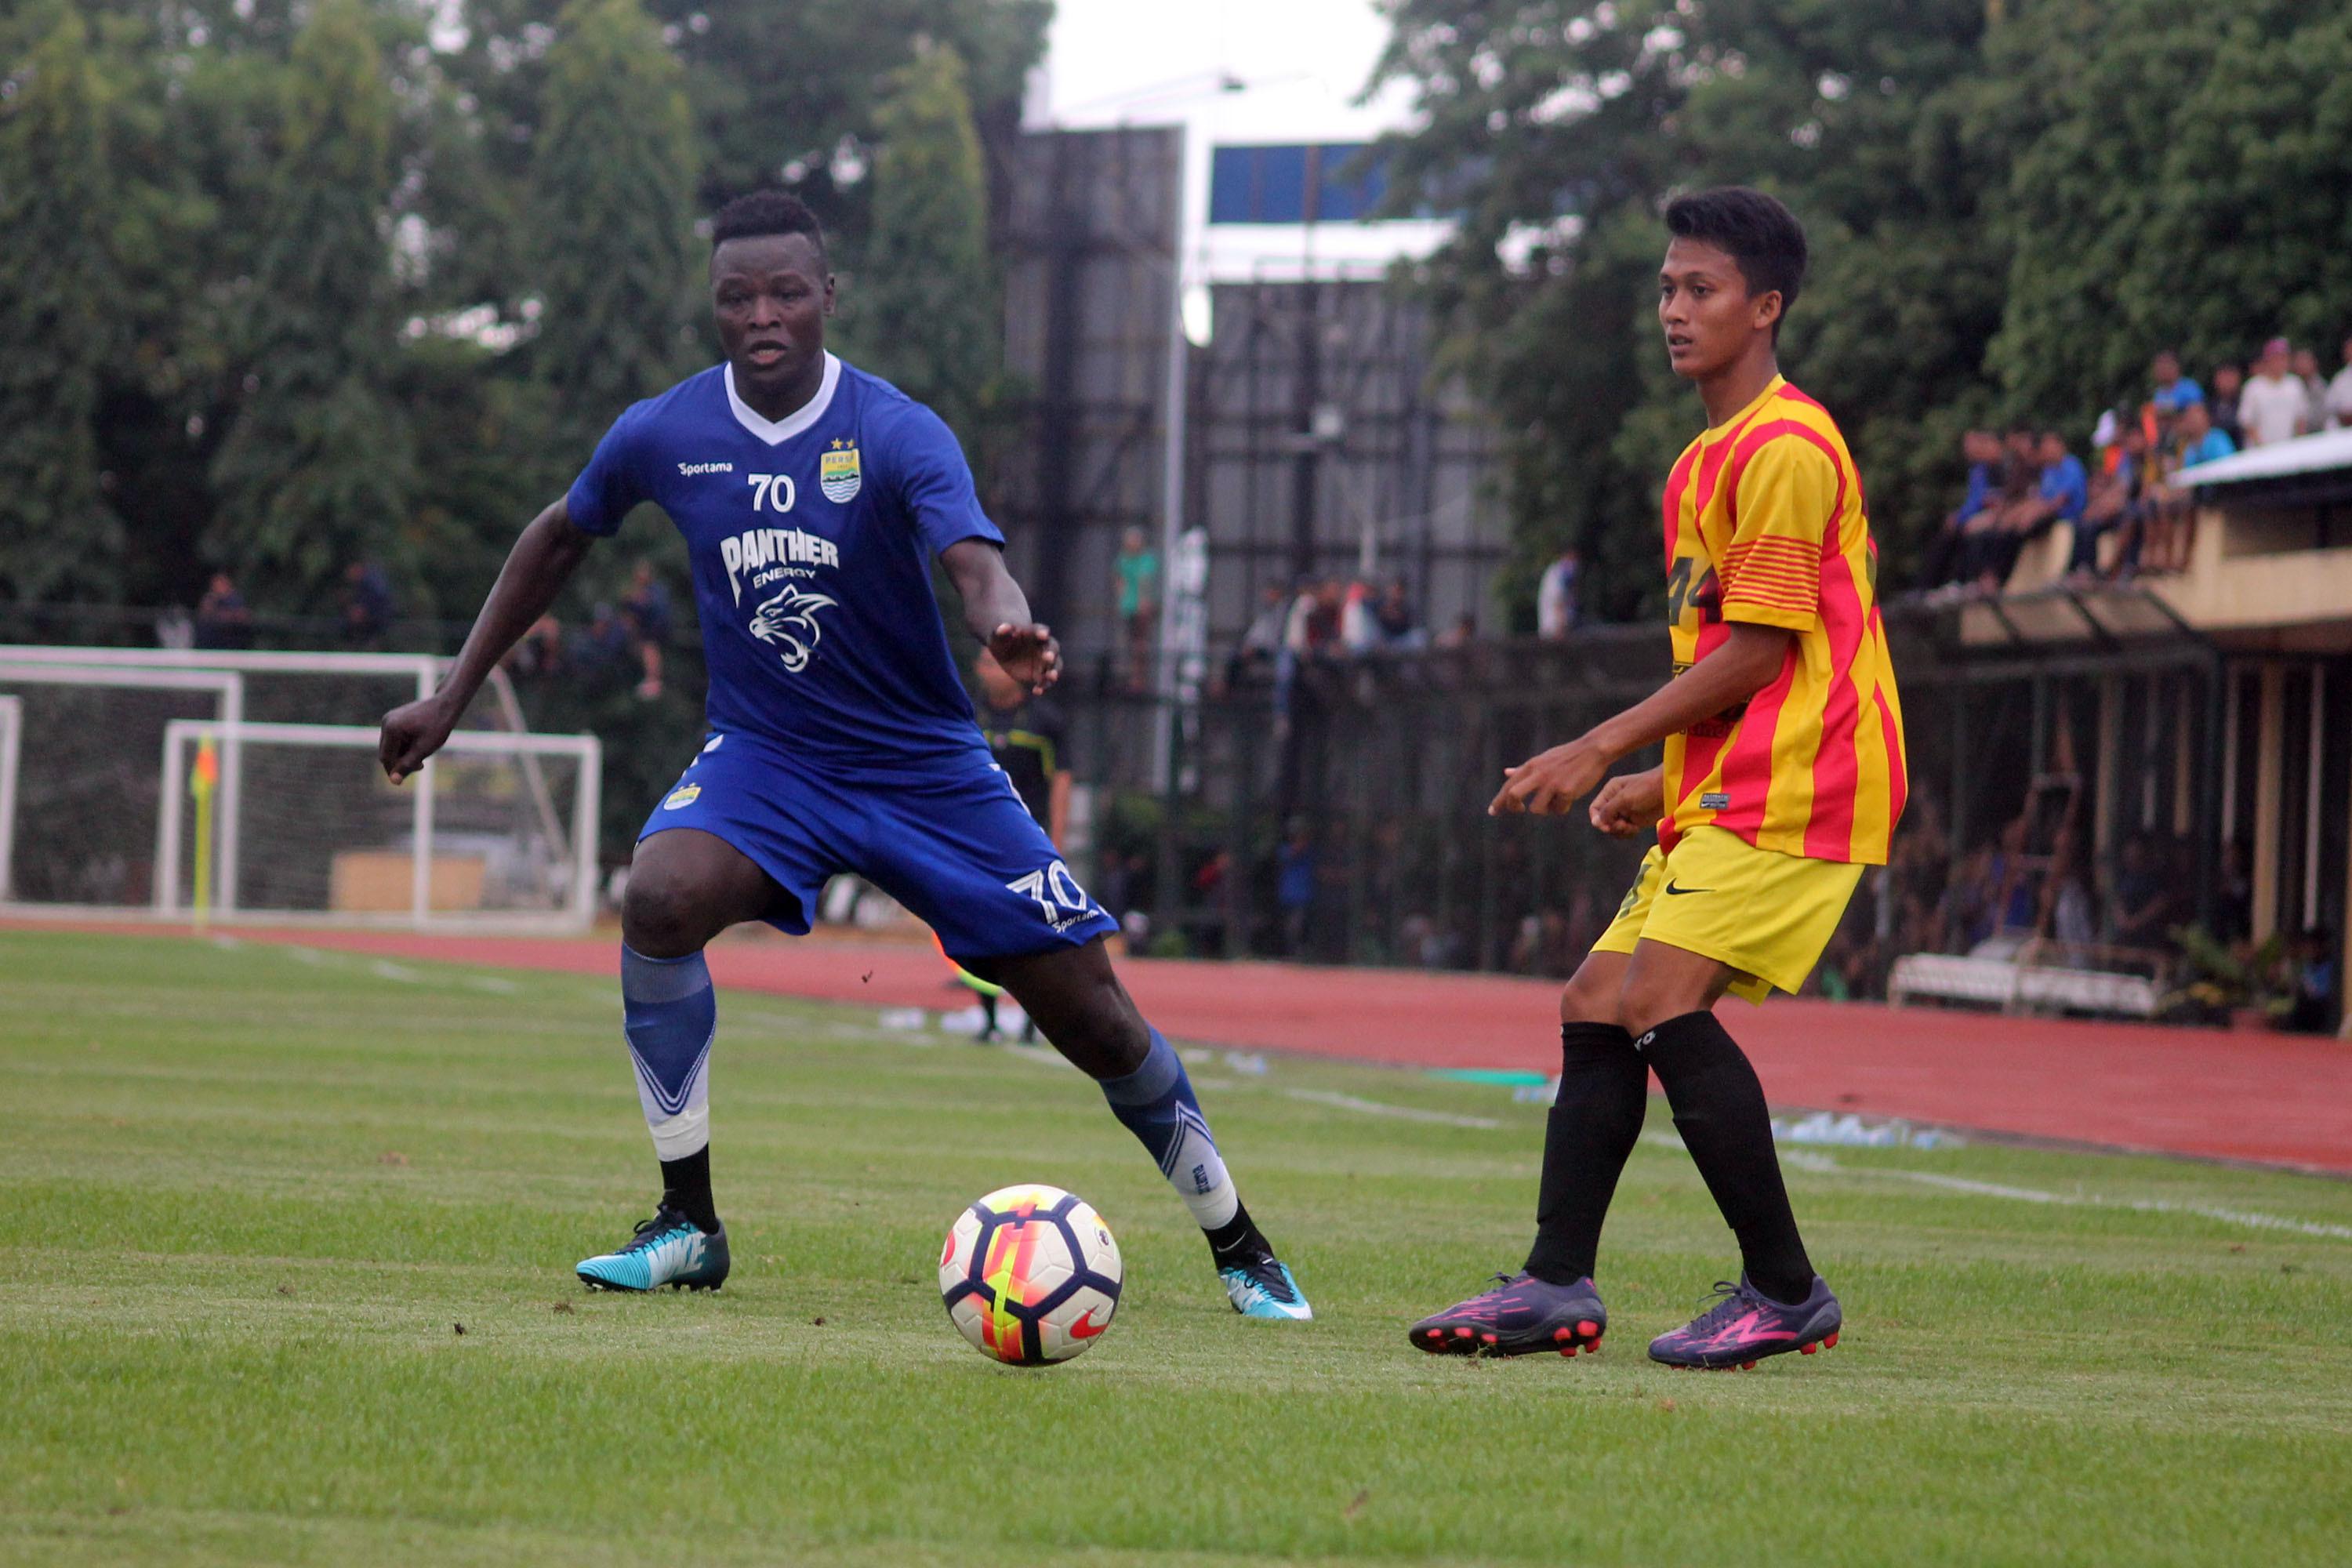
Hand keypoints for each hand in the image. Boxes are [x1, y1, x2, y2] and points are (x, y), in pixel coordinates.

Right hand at [378, 694, 459, 782]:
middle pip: (387, 752)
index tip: (411, 775)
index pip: (386, 758)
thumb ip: (407, 765)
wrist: (447, 704)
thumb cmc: (438, 725)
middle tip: (421, 766)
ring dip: (404, 754)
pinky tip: (419, 745)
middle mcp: (386, 722)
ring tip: (423, 754)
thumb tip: (393, 781)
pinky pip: (395, 738)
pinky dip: (405, 745)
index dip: (395, 770)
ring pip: (391, 746)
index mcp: (391, 728)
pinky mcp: (394, 718)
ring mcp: (389, 719)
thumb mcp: (424, 749)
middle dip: (401, 762)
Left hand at [988, 622, 1060, 693]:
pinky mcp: (1040, 674)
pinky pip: (1045, 681)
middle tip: (1048, 657)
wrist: (1005, 651)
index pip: (1041, 630)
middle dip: (1051, 653)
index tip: (1043, 634)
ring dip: (1054, 671)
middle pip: (1052, 648)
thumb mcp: (998, 635)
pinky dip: (1043, 686)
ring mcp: (1044, 661)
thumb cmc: (1002, 639)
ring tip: (1051, 676)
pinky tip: (1037, 691)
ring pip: (1055, 665)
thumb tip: (1003, 627)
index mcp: (1034, 632)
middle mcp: (1044, 646)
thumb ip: (1001, 631)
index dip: (1042, 632)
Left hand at [1489, 736, 1612, 815]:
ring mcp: (1552, 783)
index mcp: (1531, 766)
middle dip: (1513, 807)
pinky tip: (1569, 798)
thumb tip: (1506, 773)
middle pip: (1513, 796)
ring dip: (1545, 809)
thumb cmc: (1567, 756)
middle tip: (1520, 810)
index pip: (1508, 786)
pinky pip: (1558, 810)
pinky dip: (1562, 808)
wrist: (1593, 750)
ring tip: (1555, 801)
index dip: (1498, 801)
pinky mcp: (1567, 791)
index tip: (1492, 812)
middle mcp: (1538, 774)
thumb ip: (1523, 769)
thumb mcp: (1543, 760)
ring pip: (1537, 809)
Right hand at [1588, 767, 1664, 836]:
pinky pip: (1624, 831)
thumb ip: (1608, 810)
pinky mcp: (1635, 820)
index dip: (1598, 820)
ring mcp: (1625, 811)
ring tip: (1632, 827)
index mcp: (1610, 792)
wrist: (1669, 790)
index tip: (1607, 826)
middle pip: (1603, 821)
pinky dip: (1628, 833)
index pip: (1595, 809)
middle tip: (1624, 825)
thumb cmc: (1646, 789)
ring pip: (1613, 828)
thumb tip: (1595, 823)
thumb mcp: (1624, 798)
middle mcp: (1615, 802)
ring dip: (1620, 831)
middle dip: (1612, 826)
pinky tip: (1636, 829)